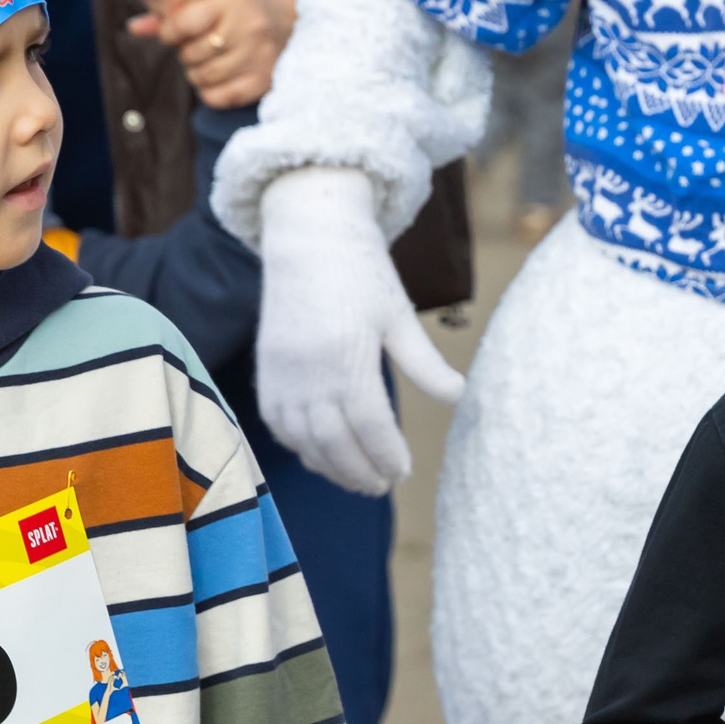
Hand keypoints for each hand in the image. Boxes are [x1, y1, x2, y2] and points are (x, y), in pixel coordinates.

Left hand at [141, 0, 299, 109]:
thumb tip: (133, 28)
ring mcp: (259, 55)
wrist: (294, 24)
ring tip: (206, 65)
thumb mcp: (213, 0)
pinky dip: (211, 93)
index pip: (182, 24)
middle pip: (191, 53)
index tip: (174, 36)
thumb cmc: (243, 11)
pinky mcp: (264, 80)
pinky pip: (221, 97)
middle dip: (186, 55)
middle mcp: (248, 26)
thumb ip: (173, 15)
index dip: (169, 35)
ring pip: (203, 76)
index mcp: (232, 0)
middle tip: (196, 50)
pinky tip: (216, 82)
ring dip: (197, 74)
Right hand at [255, 167, 465, 493]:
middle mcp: (308, 370)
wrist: (308, 236)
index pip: (368, 423)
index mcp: (346, 356)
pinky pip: (277, 422)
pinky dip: (299, 446)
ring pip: (302, 438)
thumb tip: (458, 397)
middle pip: (332, 440)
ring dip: (329, 466)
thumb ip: (425, 362)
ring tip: (357, 479)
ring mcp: (282, 371)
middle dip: (359, 471)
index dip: (386, 454)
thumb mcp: (400, 314)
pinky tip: (320, 454)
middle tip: (383, 486)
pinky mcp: (266, 368)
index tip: (403, 472)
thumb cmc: (362, 272)